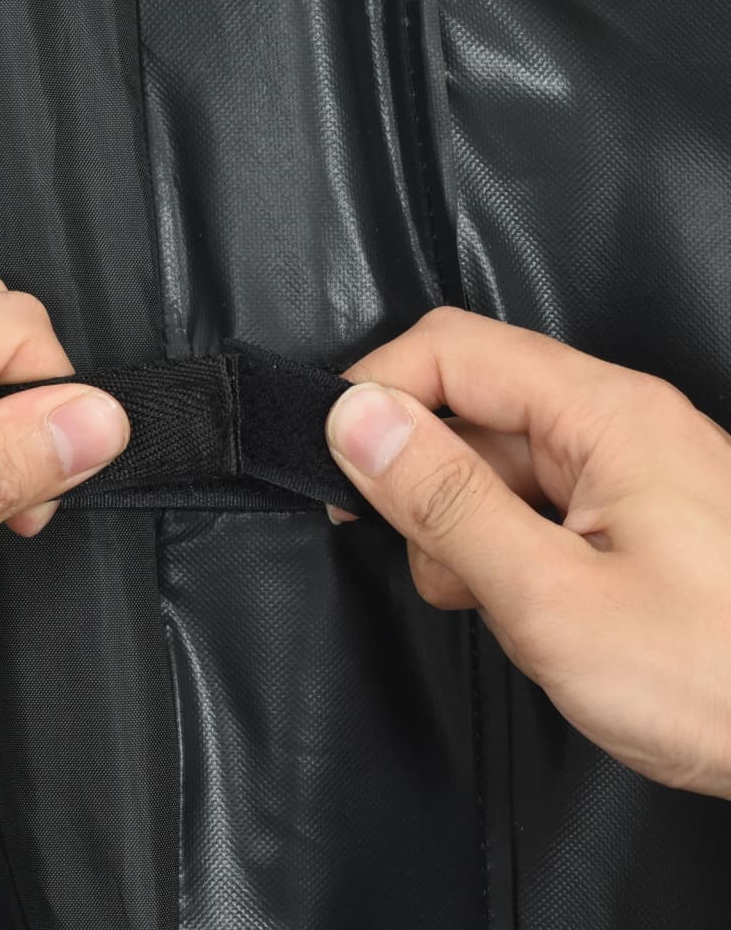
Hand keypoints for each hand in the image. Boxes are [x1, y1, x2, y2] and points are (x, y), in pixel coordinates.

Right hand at [325, 307, 730, 798]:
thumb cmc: (718, 679)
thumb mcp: (552, 595)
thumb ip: (447, 501)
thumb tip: (357, 420)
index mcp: (604, 414)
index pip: (451, 349)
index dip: (378, 394)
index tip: (336, 468)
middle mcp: (613, 423)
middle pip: (467, 406)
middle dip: (422, 480)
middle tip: (430, 560)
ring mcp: (620, 469)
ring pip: (489, 463)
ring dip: (459, 527)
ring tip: (494, 599)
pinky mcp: (622, 513)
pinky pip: (526, 503)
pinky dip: (498, 549)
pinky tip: (522, 602)